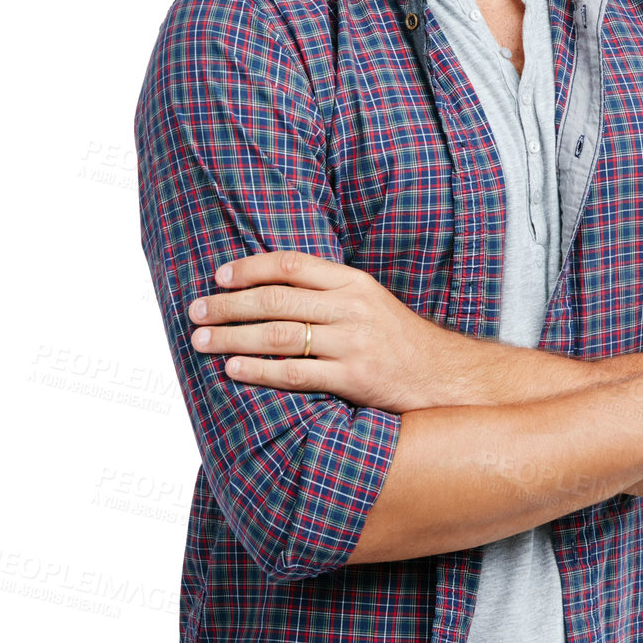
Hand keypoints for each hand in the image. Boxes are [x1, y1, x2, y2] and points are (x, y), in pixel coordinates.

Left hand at [188, 249, 457, 411]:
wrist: (445, 377)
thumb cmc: (399, 341)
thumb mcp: (370, 303)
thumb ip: (328, 293)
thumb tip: (271, 288)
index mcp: (353, 282)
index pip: (291, 264)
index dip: (250, 268)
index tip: (219, 277)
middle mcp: (352, 308)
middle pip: (276, 299)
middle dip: (229, 304)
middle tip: (196, 310)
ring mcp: (354, 343)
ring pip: (279, 335)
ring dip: (234, 336)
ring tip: (203, 340)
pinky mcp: (355, 378)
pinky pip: (296, 372)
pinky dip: (259, 370)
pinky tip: (234, 369)